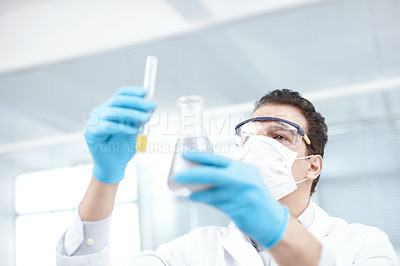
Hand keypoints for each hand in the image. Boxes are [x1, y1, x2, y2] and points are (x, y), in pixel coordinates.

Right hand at [85, 86, 155, 183]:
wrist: (113, 166)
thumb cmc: (123, 147)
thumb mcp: (135, 130)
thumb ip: (139, 119)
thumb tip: (149, 107)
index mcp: (109, 108)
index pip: (120, 94)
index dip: (133, 91)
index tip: (146, 92)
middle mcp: (100, 112)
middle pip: (118, 100)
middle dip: (137, 102)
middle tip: (152, 105)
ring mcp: (94, 121)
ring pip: (115, 112)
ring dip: (133, 114)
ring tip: (146, 119)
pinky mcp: (91, 133)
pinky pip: (109, 127)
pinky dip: (123, 127)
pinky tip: (134, 130)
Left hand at [175, 152, 289, 247]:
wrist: (273, 221)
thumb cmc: (256, 200)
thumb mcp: (246, 181)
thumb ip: (228, 176)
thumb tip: (202, 173)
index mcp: (245, 169)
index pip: (218, 160)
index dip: (200, 156)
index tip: (186, 155)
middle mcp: (244, 179)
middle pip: (212, 174)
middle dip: (192, 174)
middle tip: (179, 176)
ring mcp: (241, 195)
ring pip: (212, 192)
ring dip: (197, 193)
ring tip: (189, 192)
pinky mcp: (238, 209)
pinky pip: (215, 204)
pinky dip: (205, 201)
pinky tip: (198, 199)